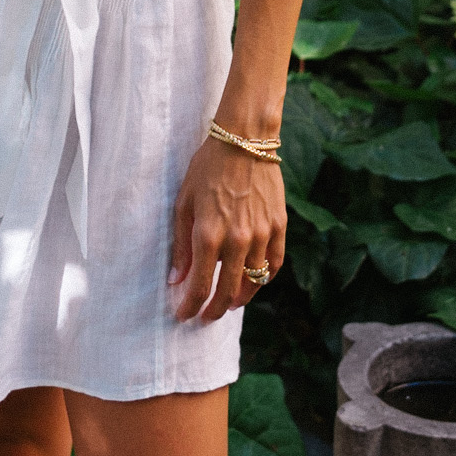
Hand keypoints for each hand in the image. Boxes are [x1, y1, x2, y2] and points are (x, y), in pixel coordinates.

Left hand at [167, 135, 285, 322]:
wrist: (244, 139)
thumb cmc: (208, 167)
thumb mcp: (184, 202)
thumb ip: (181, 245)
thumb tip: (176, 281)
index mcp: (209, 234)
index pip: (200, 286)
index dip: (190, 307)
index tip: (183, 316)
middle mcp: (238, 240)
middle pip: (228, 292)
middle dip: (214, 310)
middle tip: (206, 316)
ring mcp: (262, 234)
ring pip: (254, 282)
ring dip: (240, 297)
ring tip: (229, 301)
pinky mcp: (279, 226)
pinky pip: (274, 264)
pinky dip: (264, 278)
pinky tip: (254, 280)